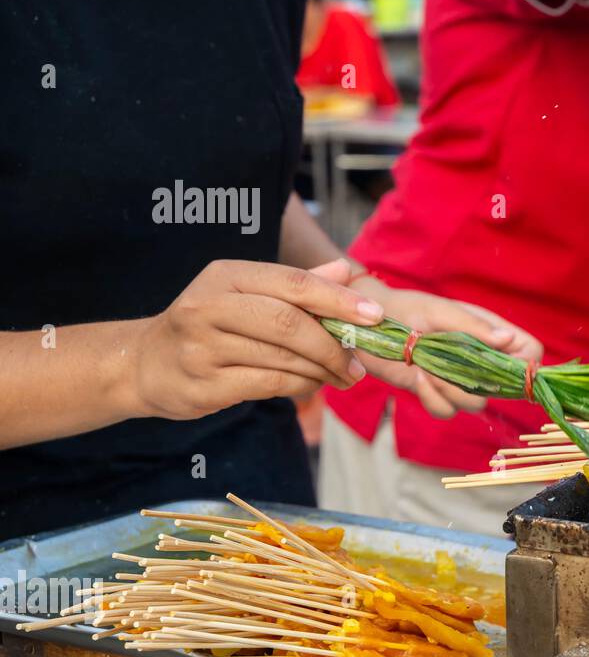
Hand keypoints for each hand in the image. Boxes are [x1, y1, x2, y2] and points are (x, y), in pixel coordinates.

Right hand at [130, 259, 379, 419]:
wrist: (145, 364)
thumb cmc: (209, 325)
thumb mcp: (244, 293)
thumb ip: (296, 284)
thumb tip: (345, 271)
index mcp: (225, 275)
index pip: (292, 282)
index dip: (338, 300)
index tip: (375, 316)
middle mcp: (208, 306)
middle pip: (289, 322)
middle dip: (333, 345)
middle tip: (358, 363)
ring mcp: (202, 347)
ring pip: (283, 358)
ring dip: (322, 370)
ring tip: (342, 376)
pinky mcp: (204, 385)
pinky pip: (269, 384)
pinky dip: (300, 386)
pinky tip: (312, 385)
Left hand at [351, 275, 543, 418]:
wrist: (368, 324)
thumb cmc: (406, 307)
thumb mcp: (440, 311)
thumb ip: (474, 327)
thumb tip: (509, 340)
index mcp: (489, 331)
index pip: (529, 352)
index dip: (527, 365)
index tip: (509, 369)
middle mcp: (480, 357)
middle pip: (505, 387)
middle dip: (480, 383)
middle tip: (453, 368)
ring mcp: (458, 377)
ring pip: (476, 403)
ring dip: (451, 391)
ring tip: (428, 371)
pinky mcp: (435, 392)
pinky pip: (447, 411)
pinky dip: (433, 400)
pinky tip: (418, 380)